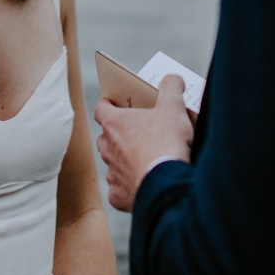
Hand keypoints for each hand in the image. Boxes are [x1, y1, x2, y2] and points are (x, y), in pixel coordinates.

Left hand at [93, 75, 194, 212]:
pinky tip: (143, 184)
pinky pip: (119, 190)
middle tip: (135, 133)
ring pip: (113, 164)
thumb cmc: (166, 142)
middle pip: (105, 137)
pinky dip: (128, 187)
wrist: (165, 183)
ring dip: (123, 161)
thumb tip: (172, 78)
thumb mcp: (173, 108)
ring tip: (143, 160)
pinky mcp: (119, 196)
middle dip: (116, 134)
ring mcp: (112, 173)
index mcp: (115, 124)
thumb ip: (171, 88)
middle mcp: (107, 148)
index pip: (101, 109)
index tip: (114, 103)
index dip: (107, 105)